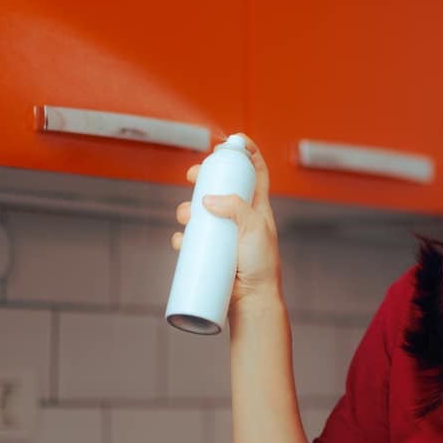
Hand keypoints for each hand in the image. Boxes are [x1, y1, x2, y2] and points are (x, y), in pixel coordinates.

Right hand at [172, 134, 282, 312]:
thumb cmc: (261, 266)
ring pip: (202, 213)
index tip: (234, 140)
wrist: (252, 302)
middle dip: (205, 177)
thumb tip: (207, 200)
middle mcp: (241, 219)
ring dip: (188, 208)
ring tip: (185, 216)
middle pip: (221, 188)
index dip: (248, 153)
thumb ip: (235, 209)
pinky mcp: (211, 253)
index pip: (256, 173)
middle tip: (192, 175)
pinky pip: (192, 240)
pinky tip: (181, 241)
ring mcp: (224, 235)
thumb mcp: (254, 229)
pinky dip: (183, 237)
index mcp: (258, 208)